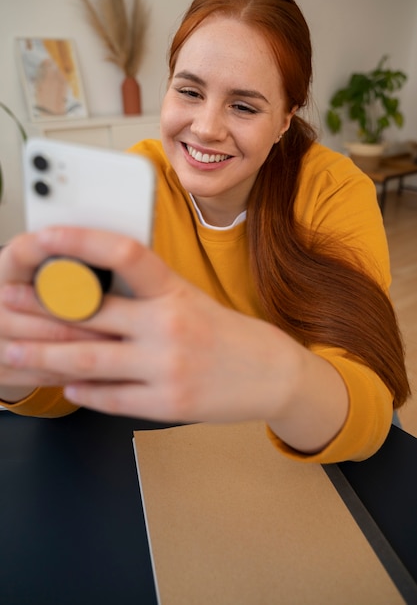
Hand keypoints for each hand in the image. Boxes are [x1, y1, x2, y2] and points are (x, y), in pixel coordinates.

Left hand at [1, 227, 347, 452]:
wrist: (273, 374)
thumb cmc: (228, 333)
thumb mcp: (190, 299)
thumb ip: (144, 296)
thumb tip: (88, 296)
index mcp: (174, 291)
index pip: (123, 254)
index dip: (79, 242)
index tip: (42, 238)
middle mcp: (169, 325)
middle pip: (89, 314)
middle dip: (38, 309)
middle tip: (2, 305)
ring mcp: (168, 367)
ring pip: (88, 361)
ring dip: (43, 357)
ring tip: (11, 352)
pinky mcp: (168, 404)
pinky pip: (111, 398)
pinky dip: (81, 392)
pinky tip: (63, 386)